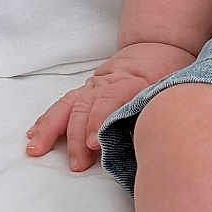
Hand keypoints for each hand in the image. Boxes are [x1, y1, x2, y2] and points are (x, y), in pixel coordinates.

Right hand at [25, 42, 195, 171]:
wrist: (159, 48)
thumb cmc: (171, 72)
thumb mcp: (176, 85)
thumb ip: (161, 106)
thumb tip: (156, 135)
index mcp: (132, 80)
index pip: (110, 99)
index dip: (99, 120)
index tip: (93, 143)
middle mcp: (107, 82)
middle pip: (85, 106)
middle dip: (76, 136)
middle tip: (78, 163)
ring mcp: (94, 86)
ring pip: (68, 105)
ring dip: (51, 129)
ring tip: (37, 150)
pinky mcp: (86, 90)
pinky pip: (62, 104)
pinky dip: (47, 120)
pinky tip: (35, 135)